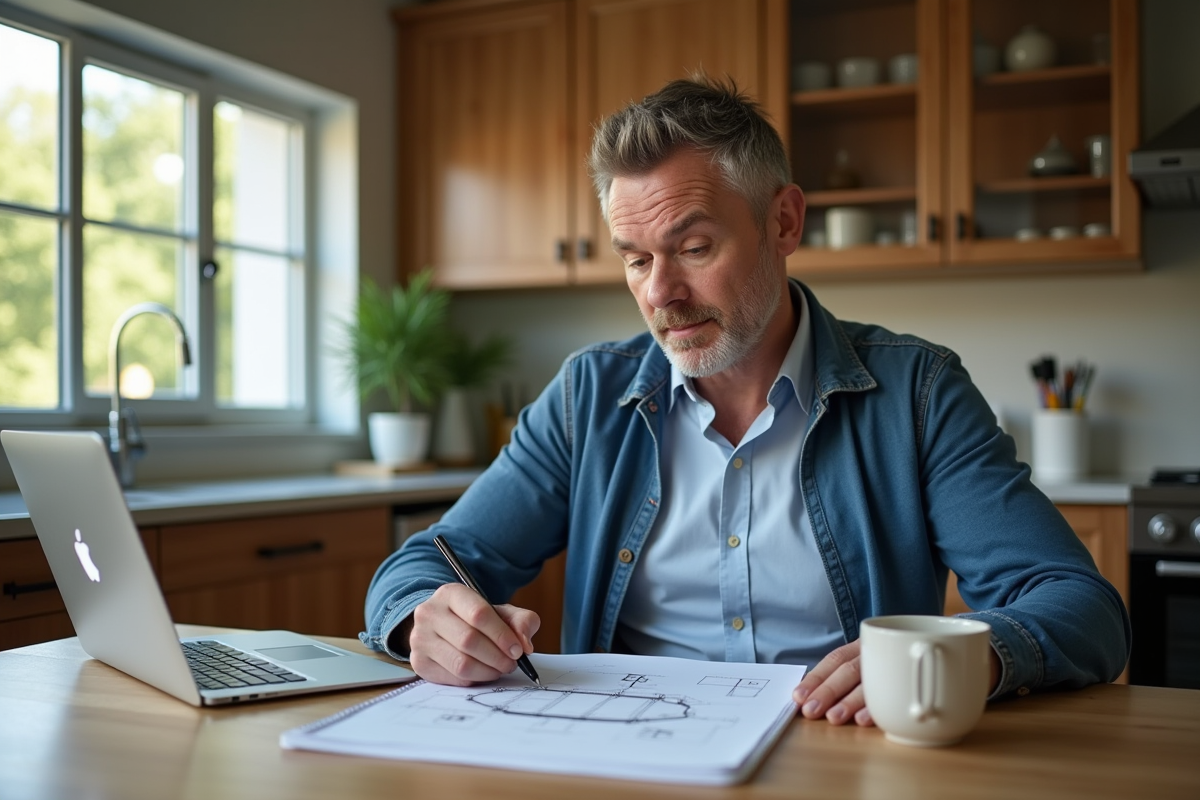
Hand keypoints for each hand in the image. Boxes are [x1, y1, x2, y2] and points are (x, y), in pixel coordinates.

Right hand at [406, 583, 539, 685]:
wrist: (442, 627)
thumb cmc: (475, 620)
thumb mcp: (500, 612)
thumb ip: (521, 621)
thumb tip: (525, 644)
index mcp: (450, 593)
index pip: (478, 614)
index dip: (501, 635)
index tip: (518, 649)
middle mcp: (429, 613)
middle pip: (469, 640)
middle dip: (497, 656)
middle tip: (511, 663)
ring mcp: (420, 638)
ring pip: (460, 663)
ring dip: (488, 671)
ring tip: (499, 669)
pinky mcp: (418, 662)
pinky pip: (452, 678)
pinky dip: (474, 679)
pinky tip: (482, 672)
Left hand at [793, 640, 1002, 725]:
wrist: (975, 648)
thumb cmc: (919, 661)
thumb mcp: (889, 665)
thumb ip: (865, 679)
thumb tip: (823, 702)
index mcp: (872, 646)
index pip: (837, 658)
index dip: (817, 677)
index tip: (798, 696)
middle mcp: (887, 648)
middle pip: (852, 668)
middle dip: (828, 691)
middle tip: (811, 711)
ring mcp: (907, 655)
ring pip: (875, 678)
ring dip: (853, 701)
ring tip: (837, 718)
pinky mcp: (931, 663)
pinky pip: (906, 683)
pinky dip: (886, 705)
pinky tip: (871, 719)